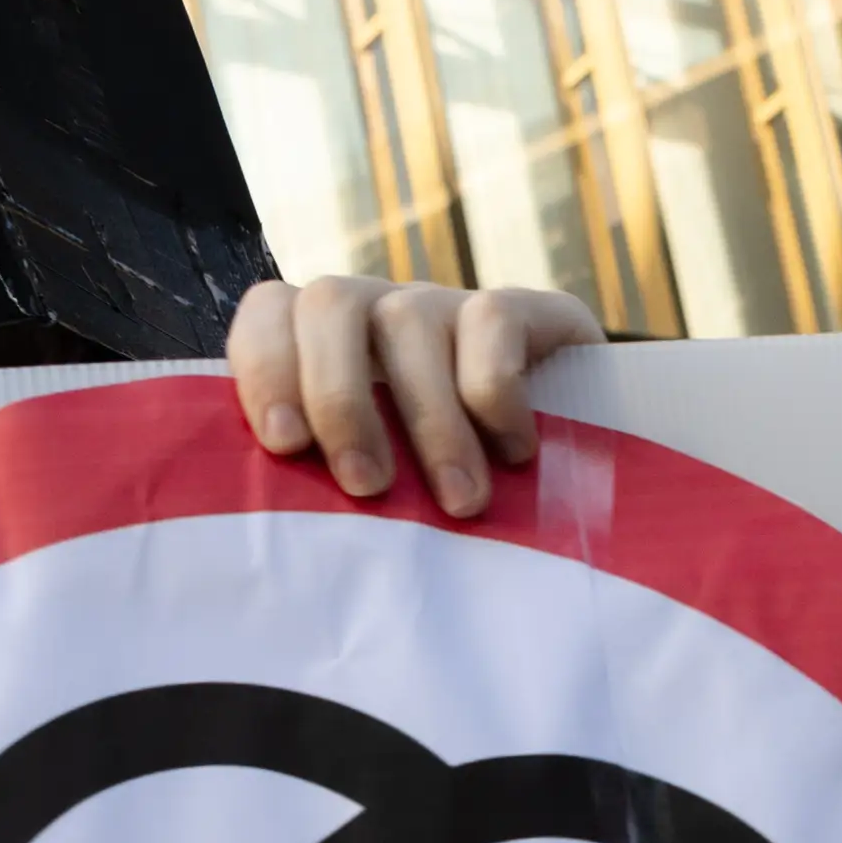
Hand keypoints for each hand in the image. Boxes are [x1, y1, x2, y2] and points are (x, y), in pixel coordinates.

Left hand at [228, 278, 601, 518]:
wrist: (576, 479)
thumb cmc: (439, 504)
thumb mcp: (375, 494)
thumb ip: (322, 489)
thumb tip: (278, 538)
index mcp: (323, 347)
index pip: (269, 312)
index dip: (266, 367)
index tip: (286, 444)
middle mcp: (380, 313)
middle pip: (330, 304)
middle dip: (339, 398)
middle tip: (367, 485)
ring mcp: (450, 307)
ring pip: (410, 319)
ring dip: (429, 420)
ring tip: (459, 501)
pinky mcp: (529, 311)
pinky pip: (493, 320)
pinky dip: (495, 392)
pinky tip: (516, 453)